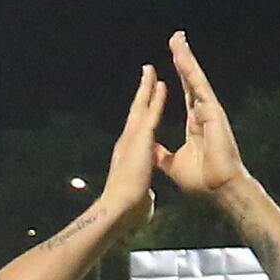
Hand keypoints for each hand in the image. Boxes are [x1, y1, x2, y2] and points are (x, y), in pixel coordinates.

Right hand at [88, 65, 167, 228]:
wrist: (119, 208)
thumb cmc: (127, 208)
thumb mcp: (139, 196)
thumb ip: (144, 191)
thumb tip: (147, 197)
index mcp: (128, 155)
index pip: (137, 131)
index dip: (142, 116)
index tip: (145, 104)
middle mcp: (127, 141)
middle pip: (136, 112)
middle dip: (142, 94)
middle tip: (146, 76)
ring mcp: (132, 138)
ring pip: (141, 107)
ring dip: (147, 88)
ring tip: (151, 71)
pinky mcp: (140, 138)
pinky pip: (151, 114)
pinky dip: (156, 99)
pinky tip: (161, 85)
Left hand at [159, 34, 249, 198]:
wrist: (218, 189)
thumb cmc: (202, 180)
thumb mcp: (173, 164)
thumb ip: (162, 154)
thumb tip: (150, 148)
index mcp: (195, 123)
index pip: (185, 93)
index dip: (178, 76)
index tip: (171, 60)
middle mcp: (203, 113)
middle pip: (190, 80)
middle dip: (182, 58)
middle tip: (176, 38)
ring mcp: (209, 111)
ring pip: (195, 79)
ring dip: (186, 58)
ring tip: (177, 39)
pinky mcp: (213, 112)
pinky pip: (199, 87)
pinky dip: (191, 72)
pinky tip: (182, 57)